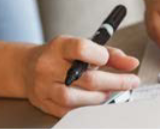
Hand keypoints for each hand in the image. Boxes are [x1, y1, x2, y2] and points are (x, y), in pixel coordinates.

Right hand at [23, 37, 140, 117]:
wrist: (27, 68)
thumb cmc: (61, 56)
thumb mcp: (82, 46)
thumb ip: (109, 54)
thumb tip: (132, 63)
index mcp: (59, 46)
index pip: (81, 49)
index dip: (101, 56)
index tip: (114, 60)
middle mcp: (48, 66)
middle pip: (86, 79)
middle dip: (115, 82)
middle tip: (131, 82)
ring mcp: (44, 87)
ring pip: (77, 99)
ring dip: (100, 98)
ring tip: (109, 92)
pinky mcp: (45, 104)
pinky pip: (69, 112)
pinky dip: (86, 108)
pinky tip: (94, 101)